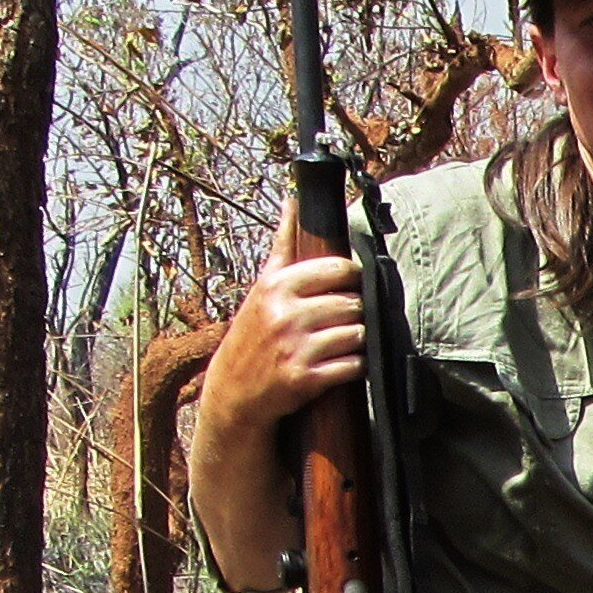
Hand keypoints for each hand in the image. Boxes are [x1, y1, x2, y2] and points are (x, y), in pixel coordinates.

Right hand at [210, 209, 366, 438]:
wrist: (233, 390)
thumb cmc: (254, 333)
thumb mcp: (264, 286)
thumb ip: (284, 245)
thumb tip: (292, 201)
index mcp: (277, 286)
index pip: (338, 269)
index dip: (352, 278)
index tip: (348, 285)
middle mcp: (285, 314)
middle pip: (352, 303)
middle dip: (355, 312)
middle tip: (346, 318)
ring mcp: (295, 348)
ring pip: (357, 333)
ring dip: (358, 339)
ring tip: (345, 340)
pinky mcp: (304, 379)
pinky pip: (352, 365)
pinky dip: (356, 365)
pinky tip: (346, 363)